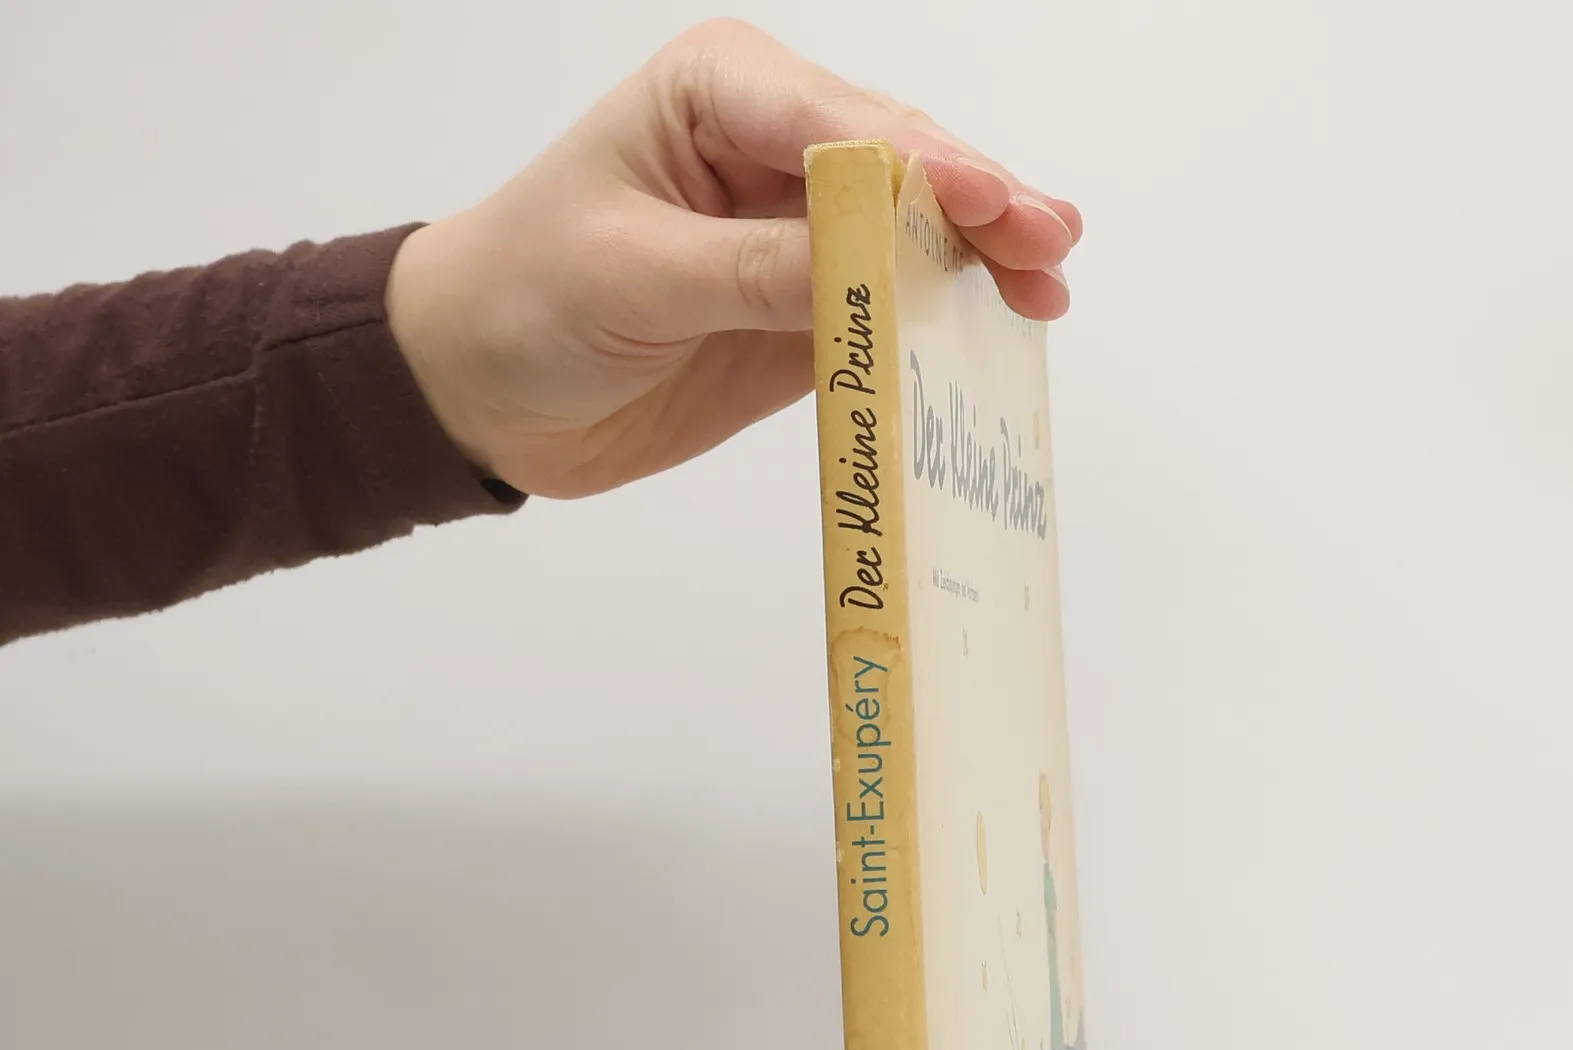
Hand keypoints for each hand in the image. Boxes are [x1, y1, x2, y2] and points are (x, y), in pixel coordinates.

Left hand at [385, 19, 1081, 499]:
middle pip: (901, 169)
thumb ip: (755, 271)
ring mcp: (797, 233)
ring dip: (977, 265)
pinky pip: (888, 314)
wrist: (479, 389)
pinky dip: (941, 328)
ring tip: (1045, 290)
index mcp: (719, 94)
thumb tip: (871, 272)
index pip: (843, 124)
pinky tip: (995, 337)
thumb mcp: (634, 275)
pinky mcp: (805, 313)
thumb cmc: (524, 299)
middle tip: (1049, 244)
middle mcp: (771, 149)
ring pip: (911, 239)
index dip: (923, 166)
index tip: (987, 205)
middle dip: (978, 207)